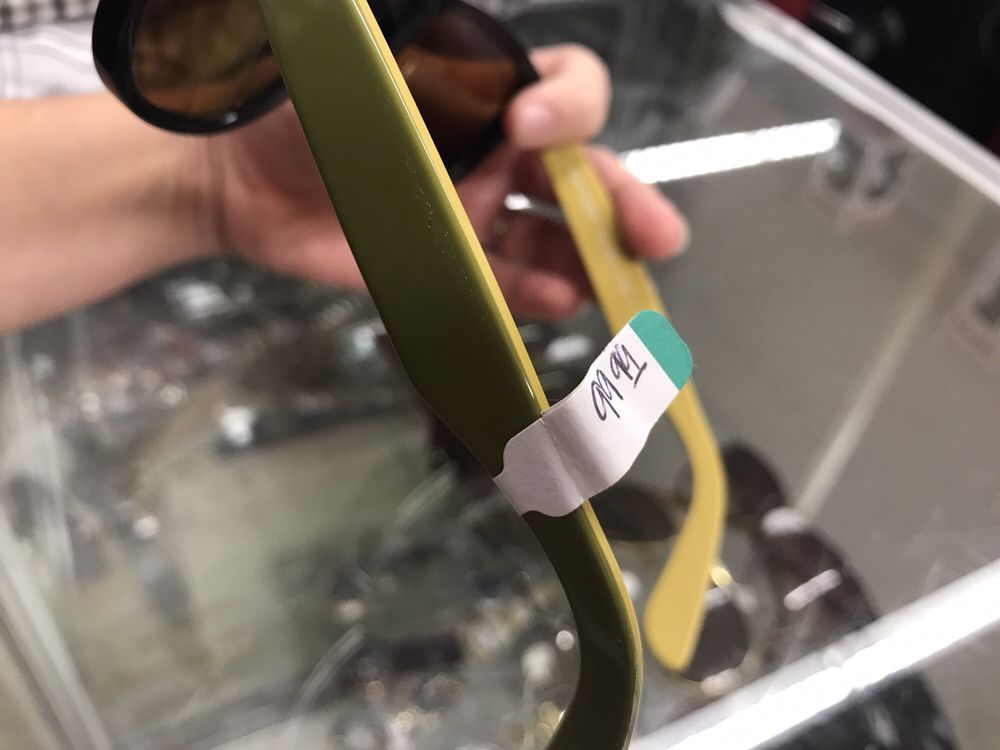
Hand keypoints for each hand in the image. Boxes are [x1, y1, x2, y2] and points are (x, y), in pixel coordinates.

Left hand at [211, 44, 687, 318]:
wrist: (241, 180)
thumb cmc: (303, 110)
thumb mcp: (371, 68)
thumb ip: (429, 62)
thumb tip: (487, 67)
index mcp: (489, 93)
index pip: (567, 87)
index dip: (571, 106)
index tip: (530, 125)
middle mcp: (498, 154)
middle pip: (585, 176)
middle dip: (626, 203)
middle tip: (653, 235)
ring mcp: (479, 214)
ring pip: (557, 238)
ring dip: (592, 260)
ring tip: (610, 284)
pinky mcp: (452, 266)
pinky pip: (506, 284)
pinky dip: (536, 295)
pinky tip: (559, 301)